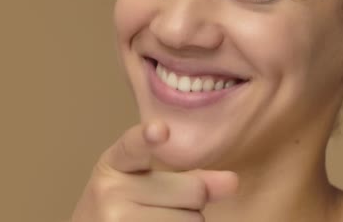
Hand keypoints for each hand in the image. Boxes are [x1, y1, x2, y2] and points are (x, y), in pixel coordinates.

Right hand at [70, 121, 238, 220]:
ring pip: (193, 220)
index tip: (160, 129)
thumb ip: (190, 177)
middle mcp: (110, 191)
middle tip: (165, 204)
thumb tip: (232, 181)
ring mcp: (116, 220)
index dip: (147, 137)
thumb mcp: (144, 180)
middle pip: (193, 190)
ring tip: (157, 219)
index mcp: (115, 162)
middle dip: (193, 200)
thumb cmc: (124, 205)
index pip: (133, 146)